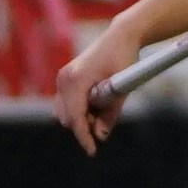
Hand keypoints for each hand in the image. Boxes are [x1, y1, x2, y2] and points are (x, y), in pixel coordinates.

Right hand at [54, 19, 135, 151]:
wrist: (121, 36)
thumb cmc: (124, 59)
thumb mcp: (122, 90)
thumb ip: (110, 115)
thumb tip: (100, 137)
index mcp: (76, 80)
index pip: (76, 118)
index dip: (84, 137)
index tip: (92, 151)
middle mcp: (64, 79)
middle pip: (68, 119)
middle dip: (85, 125)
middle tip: (107, 117)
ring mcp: (62, 78)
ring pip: (65, 113)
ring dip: (81, 118)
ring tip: (103, 107)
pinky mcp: (65, 78)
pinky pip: (66, 104)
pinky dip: (79, 109)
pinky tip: (95, 101)